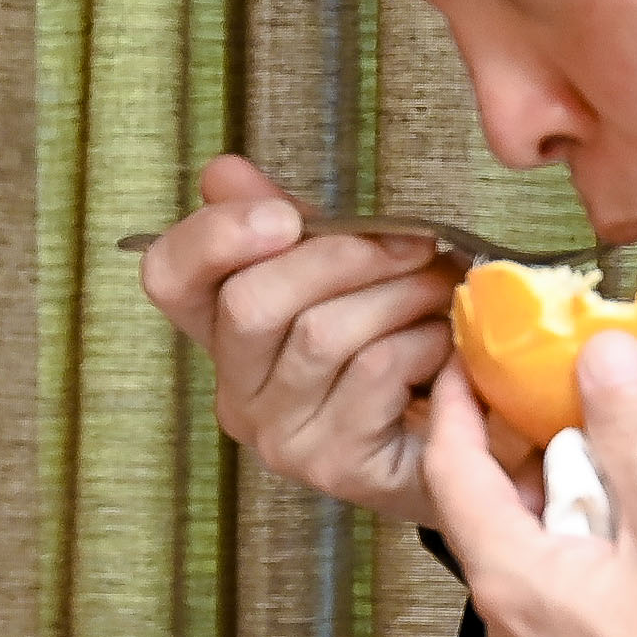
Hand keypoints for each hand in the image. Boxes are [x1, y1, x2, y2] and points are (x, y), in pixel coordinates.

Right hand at [138, 153, 472, 523]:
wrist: (468, 439)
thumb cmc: (400, 342)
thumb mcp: (344, 272)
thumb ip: (288, 223)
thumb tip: (221, 172)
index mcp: (221, 331)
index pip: (169, 277)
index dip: (211, 238)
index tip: (282, 216)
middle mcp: (235, 390)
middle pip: (250, 302)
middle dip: (343, 256)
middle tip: (415, 243)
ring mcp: (279, 436)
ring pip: (321, 334)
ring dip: (401, 294)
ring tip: (442, 289)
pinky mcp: (334, 465)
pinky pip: (375, 371)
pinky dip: (426, 341)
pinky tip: (446, 345)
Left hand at [423, 331, 636, 636]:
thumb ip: (633, 434)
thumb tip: (602, 357)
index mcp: (512, 587)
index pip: (455, 475)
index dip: (465, 408)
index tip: (473, 360)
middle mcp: (517, 627)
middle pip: (529, 506)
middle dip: (590, 441)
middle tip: (619, 390)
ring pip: (586, 542)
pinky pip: (614, 584)